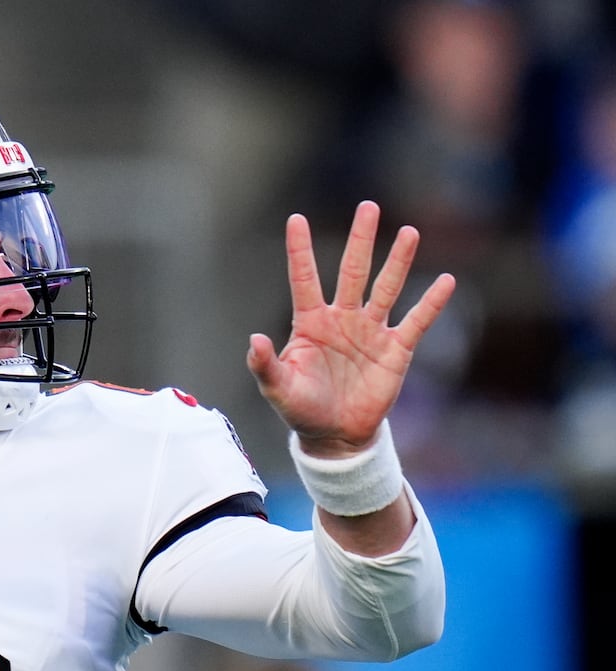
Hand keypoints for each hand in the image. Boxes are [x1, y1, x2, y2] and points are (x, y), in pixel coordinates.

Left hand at [246, 201, 454, 457]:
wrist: (335, 435)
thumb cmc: (301, 409)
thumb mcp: (278, 388)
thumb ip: (264, 365)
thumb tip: (253, 340)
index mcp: (310, 323)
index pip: (305, 279)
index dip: (300, 250)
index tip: (296, 218)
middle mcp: (342, 319)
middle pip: (353, 271)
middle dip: (361, 240)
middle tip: (368, 207)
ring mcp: (371, 331)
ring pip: (386, 288)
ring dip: (398, 261)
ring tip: (409, 232)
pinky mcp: (396, 350)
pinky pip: (416, 321)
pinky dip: (431, 303)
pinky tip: (446, 281)